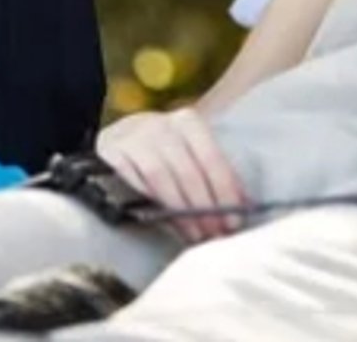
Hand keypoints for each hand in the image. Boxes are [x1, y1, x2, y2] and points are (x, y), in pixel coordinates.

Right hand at [97, 107, 249, 242]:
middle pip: (188, 171)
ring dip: (180, 212)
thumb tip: (245, 205)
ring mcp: (133, 138)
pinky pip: (133, 184)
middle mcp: (160, 125)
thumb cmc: (164, 151)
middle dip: (204, 207)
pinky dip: (150, 205)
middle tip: (215, 233)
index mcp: (188, 121)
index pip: (212, 158)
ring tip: (195, 234)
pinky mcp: (110, 154)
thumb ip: (214, 175)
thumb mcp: (189, 153)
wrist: (119, 138)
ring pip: (161, 180)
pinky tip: (163, 221)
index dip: (225, 191)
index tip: (234, 220)